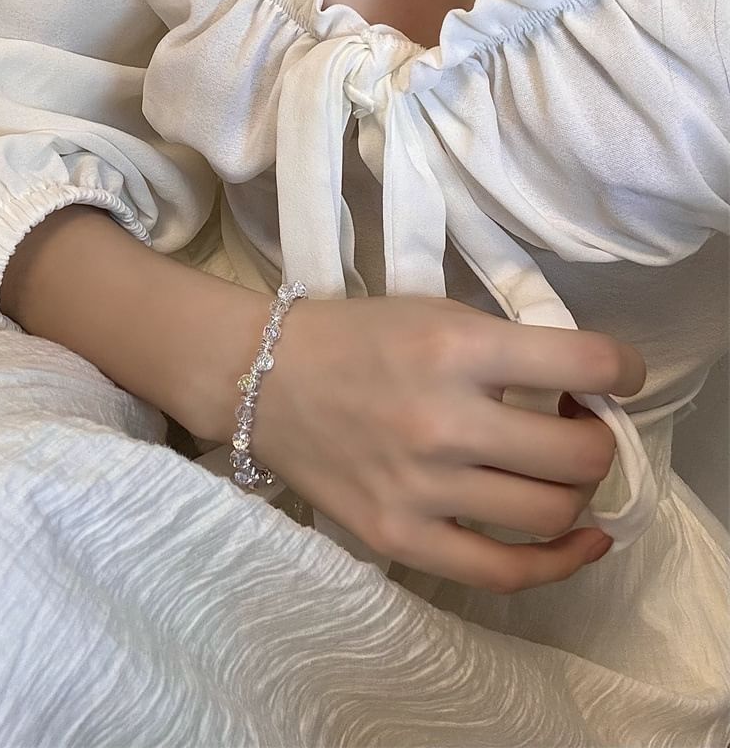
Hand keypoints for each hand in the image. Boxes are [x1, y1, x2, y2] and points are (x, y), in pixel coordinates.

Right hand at [252, 296, 645, 592]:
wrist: (265, 381)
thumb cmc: (354, 337)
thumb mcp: (436, 314)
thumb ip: (510, 348)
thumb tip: (580, 390)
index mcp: (455, 349)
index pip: (584, 365)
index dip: (623, 371)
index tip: (618, 378)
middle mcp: (442, 422)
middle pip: (579, 456)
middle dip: (600, 440)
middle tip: (578, 426)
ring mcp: (419, 489)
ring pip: (550, 514)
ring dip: (578, 492)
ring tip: (558, 472)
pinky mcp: (397, 536)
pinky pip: (501, 573)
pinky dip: (558, 563)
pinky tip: (579, 541)